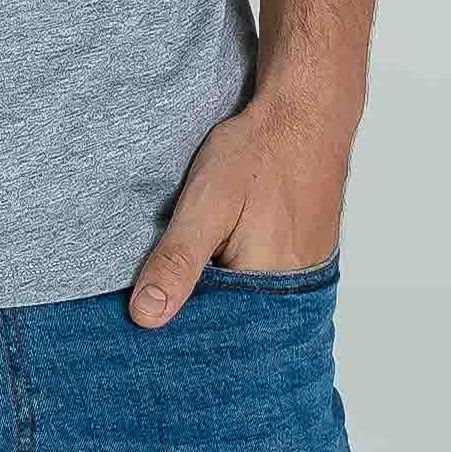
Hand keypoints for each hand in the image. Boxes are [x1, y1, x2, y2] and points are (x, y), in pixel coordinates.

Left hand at [127, 86, 353, 330]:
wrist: (305, 114)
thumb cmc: (259, 153)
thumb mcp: (206, 201)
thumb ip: (178, 260)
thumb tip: (146, 317)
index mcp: (269, 290)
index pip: (216, 337)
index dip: (180, 330)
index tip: (147, 325)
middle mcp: (294, 294)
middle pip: (235, 326)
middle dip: (198, 315)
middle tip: (165, 294)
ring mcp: (304, 277)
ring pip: (250, 304)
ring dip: (220, 295)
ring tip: (194, 271)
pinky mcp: (304, 260)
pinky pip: (267, 285)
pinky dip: (241, 277)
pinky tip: (222, 258)